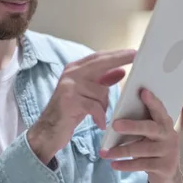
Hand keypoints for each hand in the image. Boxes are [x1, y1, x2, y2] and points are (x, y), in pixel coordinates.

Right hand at [27, 49, 135, 163]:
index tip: (133, 52)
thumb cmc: (70, 111)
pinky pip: (95, 106)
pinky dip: (100, 116)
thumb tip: (120, 71)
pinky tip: (100, 123)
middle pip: (100, 63)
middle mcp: (71, 73)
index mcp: (74, 69)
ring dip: (104, 105)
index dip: (116, 54)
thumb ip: (102, 82)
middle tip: (135, 56)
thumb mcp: (87, 94)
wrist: (48, 130)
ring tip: (98, 115)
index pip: (99, 57)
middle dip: (119, 59)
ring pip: (100, 91)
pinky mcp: (70, 101)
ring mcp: (69, 86)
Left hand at [100, 89, 182, 182]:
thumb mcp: (150, 134)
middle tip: (114, 125)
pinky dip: (125, 165)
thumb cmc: (152, 146)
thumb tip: (117, 118)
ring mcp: (168, 151)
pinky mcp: (165, 167)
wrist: (167, 171)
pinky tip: (114, 165)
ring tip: (106, 153)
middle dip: (131, 126)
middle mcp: (169, 135)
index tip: (143, 91)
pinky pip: (141, 165)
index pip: (159, 109)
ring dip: (121, 151)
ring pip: (141, 149)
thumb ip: (140, 123)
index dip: (152, 101)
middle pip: (149, 128)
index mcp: (165, 123)